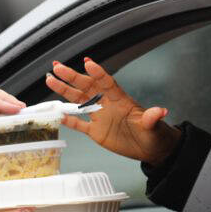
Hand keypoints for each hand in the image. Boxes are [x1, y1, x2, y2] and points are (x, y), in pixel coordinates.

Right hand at [46, 57, 181, 165]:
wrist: (151, 148)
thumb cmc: (154, 133)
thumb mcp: (154, 126)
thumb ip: (152, 118)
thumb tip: (160, 111)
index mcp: (120, 100)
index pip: (107, 83)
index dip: (98, 73)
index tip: (87, 63)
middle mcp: (107, 104)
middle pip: (86, 87)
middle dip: (72, 76)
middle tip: (57, 66)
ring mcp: (100, 117)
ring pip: (78, 101)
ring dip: (64, 91)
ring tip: (50, 80)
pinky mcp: (96, 131)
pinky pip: (79, 124)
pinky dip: (68, 119)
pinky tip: (56, 113)